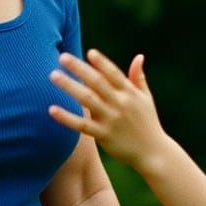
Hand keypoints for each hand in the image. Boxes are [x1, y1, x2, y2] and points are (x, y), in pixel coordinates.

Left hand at [49, 50, 166, 171]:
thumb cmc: (148, 123)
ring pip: (87, 99)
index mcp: (130, 93)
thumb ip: (138, 77)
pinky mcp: (103, 135)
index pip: (114, 73)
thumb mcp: (146, 98)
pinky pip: (82, 125)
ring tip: (53, 76)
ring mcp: (111, 119)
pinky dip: (67, 118)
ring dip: (69, 86)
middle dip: (79, 68)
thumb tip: (139, 56)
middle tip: (62, 57)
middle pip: (97, 82)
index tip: (89, 52)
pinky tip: (52, 109)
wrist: (153, 152)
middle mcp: (120, 104)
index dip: (102, 62)